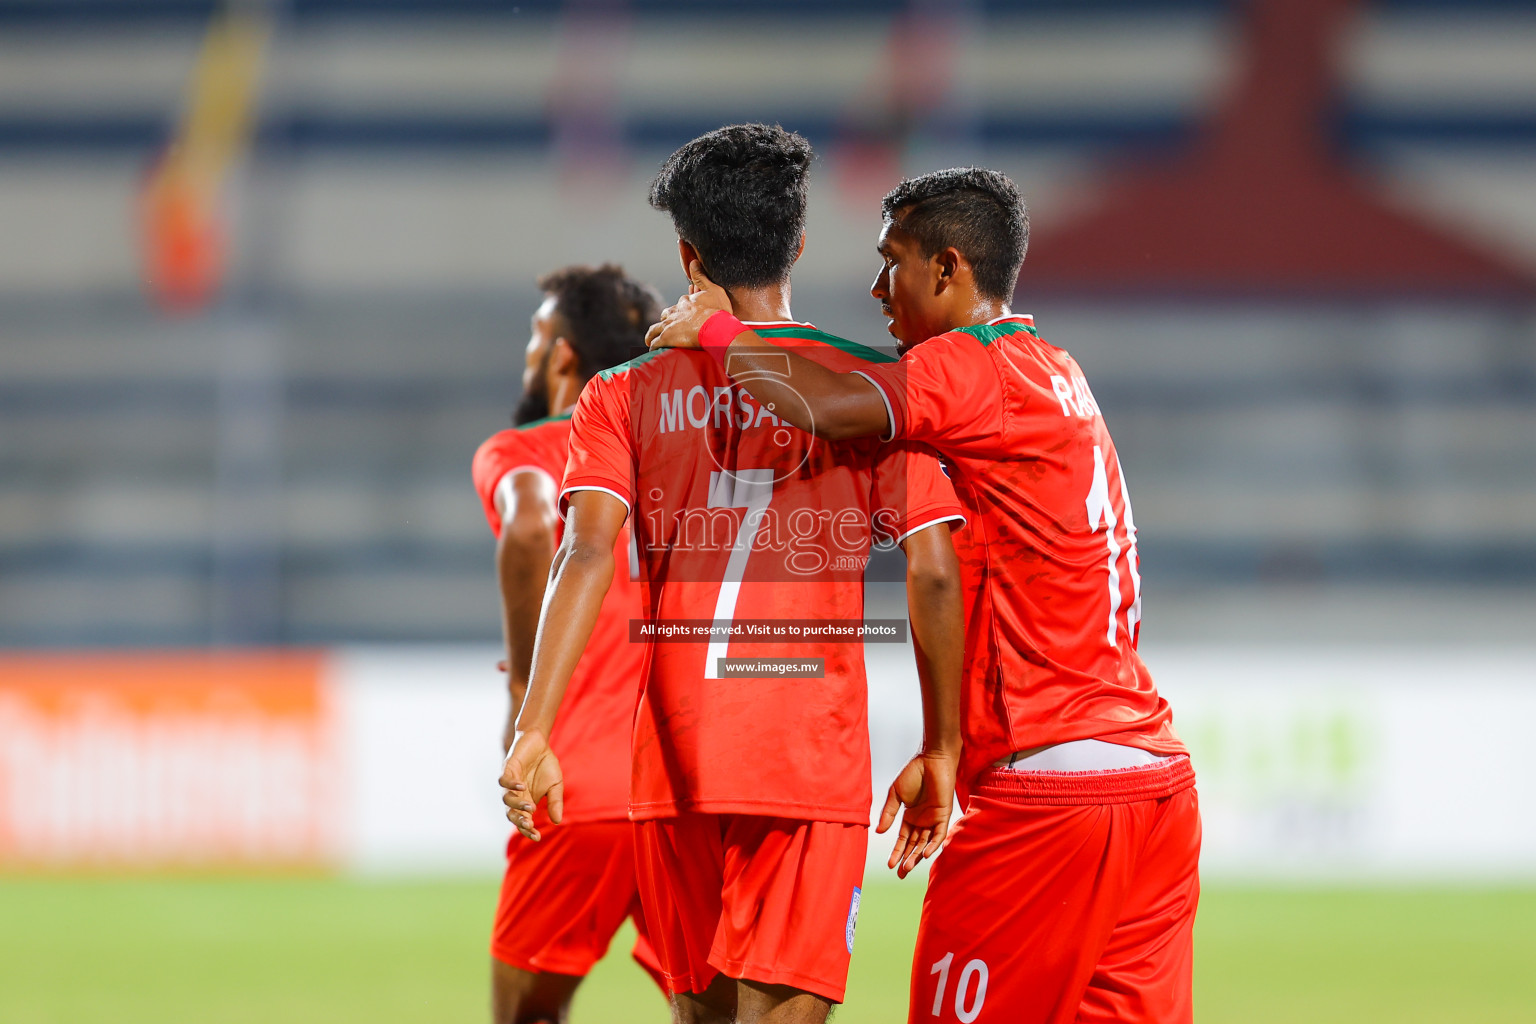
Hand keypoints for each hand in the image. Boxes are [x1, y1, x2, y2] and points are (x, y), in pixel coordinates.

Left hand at [500, 729, 563, 840]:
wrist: (539, 742)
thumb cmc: (546, 765)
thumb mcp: (555, 786)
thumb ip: (555, 802)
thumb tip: (557, 821)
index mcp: (526, 802)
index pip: (523, 820)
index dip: (528, 830)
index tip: (537, 837)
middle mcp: (515, 795)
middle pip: (511, 813)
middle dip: (519, 821)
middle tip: (529, 825)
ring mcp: (510, 783)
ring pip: (507, 799)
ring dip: (518, 805)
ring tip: (532, 807)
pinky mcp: (507, 769)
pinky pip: (504, 780)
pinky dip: (511, 785)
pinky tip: (522, 787)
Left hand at [644, 261, 731, 349]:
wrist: (714, 326)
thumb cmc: (717, 310)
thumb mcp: (713, 289)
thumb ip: (701, 277)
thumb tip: (693, 262)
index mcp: (685, 303)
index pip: (679, 305)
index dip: (680, 310)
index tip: (681, 314)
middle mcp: (674, 313)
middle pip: (665, 316)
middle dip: (664, 321)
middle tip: (665, 328)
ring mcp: (669, 325)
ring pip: (655, 330)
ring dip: (652, 335)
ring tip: (650, 341)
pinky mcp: (667, 338)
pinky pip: (656, 343)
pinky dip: (654, 346)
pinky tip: (654, 350)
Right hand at [876, 750, 956, 877]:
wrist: (931, 759)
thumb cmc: (913, 773)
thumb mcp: (895, 794)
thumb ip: (889, 813)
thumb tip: (879, 832)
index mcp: (910, 816)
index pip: (903, 839)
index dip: (897, 852)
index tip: (890, 865)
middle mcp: (922, 820)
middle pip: (914, 845)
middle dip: (906, 859)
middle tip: (900, 875)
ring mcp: (933, 819)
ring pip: (925, 843)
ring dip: (917, 855)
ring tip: (907, 868)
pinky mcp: (943, 815)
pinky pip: (938, 834)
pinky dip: (933, 844)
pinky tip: (925, 854)